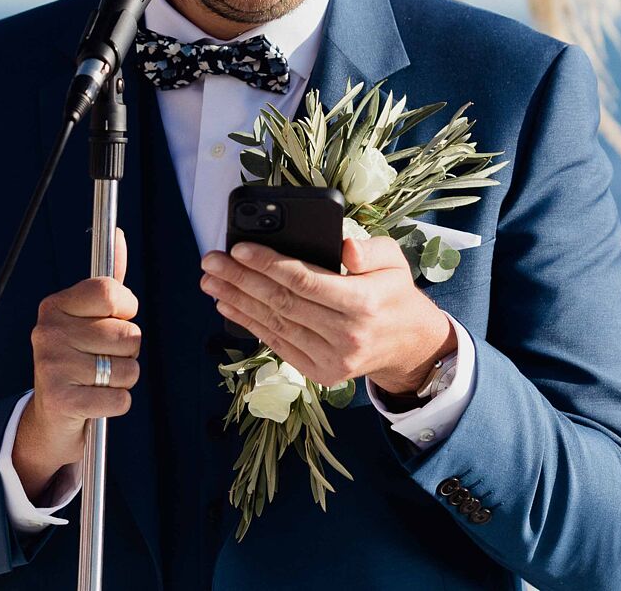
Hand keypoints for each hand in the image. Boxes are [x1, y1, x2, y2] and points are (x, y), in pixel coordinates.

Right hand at [13, 225, 139, 498]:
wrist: (51, 416)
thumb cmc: (77, 361)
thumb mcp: (86, 319)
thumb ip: (105, 284)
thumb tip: (117, 234)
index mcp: (54, 306)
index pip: (110, 292)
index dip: (126, 309)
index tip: (117, 319)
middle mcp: (48, 331)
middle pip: (128, 334)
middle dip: (127, 351)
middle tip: (103, 358)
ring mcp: (51, 366)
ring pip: (129, 369)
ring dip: (124, 379)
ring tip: (100, 380)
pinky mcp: (61, 399)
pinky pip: (120, 399)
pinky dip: (118, 403)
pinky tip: (97, 400)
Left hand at [199, 232, 452, 396]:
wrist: (409, 345)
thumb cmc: (394, 294)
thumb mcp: (394, 261)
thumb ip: (371, 250)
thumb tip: (344, 247)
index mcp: (364, 304)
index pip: (305, 280)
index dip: (268, 264)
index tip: (238, 248)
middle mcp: (347, 335)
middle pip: (282, 303)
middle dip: (241, 279)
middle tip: (211, 261)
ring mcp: (333, 359)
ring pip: (275, 324)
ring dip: (237, 301)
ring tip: (211, 281)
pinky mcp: (321, 373)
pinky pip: (279, 344)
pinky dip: (250, 324)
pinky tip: (228, 306)